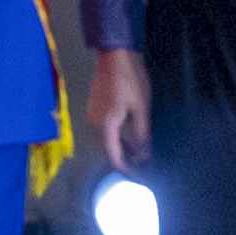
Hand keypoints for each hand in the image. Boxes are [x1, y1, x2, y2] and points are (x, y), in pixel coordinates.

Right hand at [77, 45, 153, 168]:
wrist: (114, 56)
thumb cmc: (130, 81)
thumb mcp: (141, 109)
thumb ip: (141, 135)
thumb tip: (143, 157)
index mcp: (105, 126)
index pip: (113, 157)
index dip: (126, 170)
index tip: (139, 178)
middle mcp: (94, 124)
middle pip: (107, 150)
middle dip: (124, 159)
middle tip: (143, 166)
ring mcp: (92, 115)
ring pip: (106, 140)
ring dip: (120, 148)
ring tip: (139, 153)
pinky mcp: (94, 108)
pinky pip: (104, 130)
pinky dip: (116, 136)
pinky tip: (129, 136)